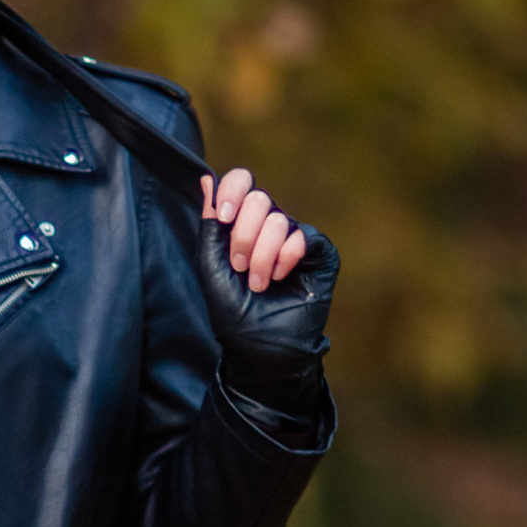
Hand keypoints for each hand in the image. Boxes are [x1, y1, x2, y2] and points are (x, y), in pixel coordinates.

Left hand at [196, 164, 337, 414]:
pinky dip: (286, 256)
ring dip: (262, 256)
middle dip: (242, 236)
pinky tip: (281, 277)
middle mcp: (270, 226)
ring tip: (259, 283)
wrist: (260, 349)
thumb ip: (211, 225)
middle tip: (239, 267)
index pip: (242, 183)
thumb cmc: (234, 313)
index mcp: (243, 224)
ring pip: (278, 219)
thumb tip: (207, 177)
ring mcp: (296, 238)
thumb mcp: (211, 266)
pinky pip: (303, 236)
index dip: (233, 191)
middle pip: (259, 199)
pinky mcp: (320, 254)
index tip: (223, 217)